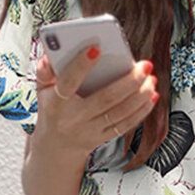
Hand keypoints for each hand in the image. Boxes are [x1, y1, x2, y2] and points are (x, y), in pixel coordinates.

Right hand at [35, 46, 158, 156]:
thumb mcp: (42, 89)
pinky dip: (141, 111)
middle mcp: (75, 118)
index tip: (96, 47)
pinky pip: (125, 125)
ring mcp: (91, 130)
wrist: (56, 146)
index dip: (81, 65)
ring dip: (140, 96)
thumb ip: (45, 70)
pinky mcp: (103, 138)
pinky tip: (152, 96)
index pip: (68, 82)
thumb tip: (51, 54)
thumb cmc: (52, 108)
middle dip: (128, 81)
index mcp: (57, 102)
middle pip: (105, 99)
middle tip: (144, 65)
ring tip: (151, 79)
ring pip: (120, 113)